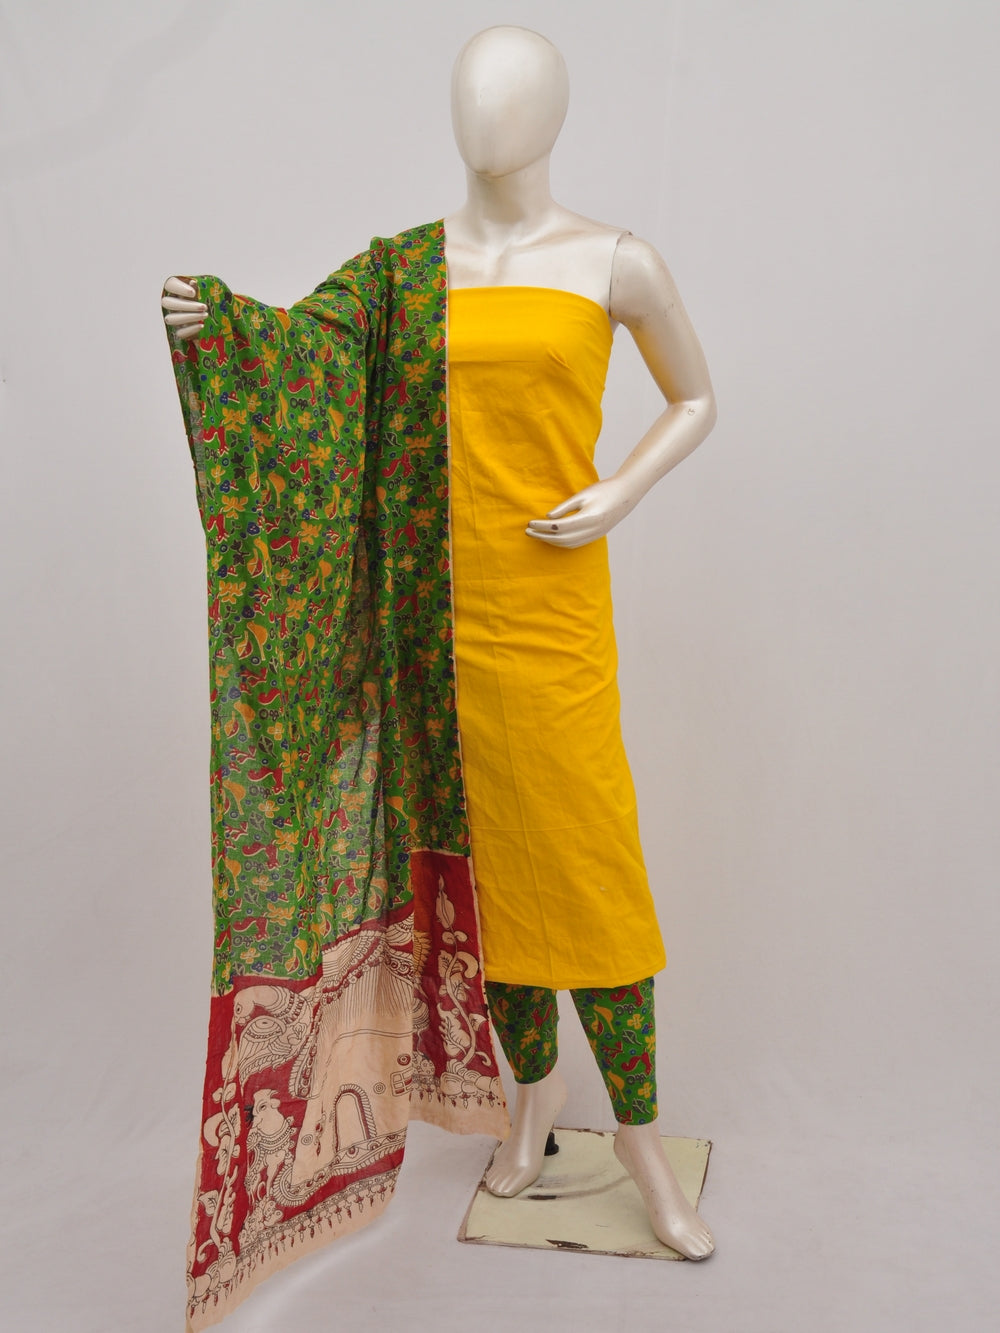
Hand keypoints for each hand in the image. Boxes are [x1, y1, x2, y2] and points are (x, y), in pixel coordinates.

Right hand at [161, 276, 206, 338]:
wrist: (210, 324)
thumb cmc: (203, 303)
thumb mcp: (201, 295)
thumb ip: (196, 289)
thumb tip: (193, 282)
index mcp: (174, 291)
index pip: (169, 285)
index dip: (179, 288)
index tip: (193, 293)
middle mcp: (170, 305)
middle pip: (167, 303)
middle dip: (187, 305)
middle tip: (204, 307)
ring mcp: (172, 319)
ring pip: (171, 319)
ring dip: (189, 317)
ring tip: (205, 315)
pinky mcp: (178, 332)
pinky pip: (180, 333)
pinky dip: (191, 329)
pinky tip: (201, 325)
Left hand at [525, 476, 639, 548]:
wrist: (626, 494)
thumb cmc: (604, 490)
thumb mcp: (583, 495)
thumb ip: (565, 507)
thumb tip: (548, 517)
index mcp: (588, 518)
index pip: (559, 527)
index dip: (542, 527)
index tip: (530, 523)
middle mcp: (591, 530)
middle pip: (561, 539)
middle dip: (542, 536)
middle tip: (528, 531)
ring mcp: (594, 536)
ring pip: (567, 544)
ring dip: (550, 541)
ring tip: (536, 534)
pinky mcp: (596, 536)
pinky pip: (575, 544)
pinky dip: (561, 543)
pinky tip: (551, 538)